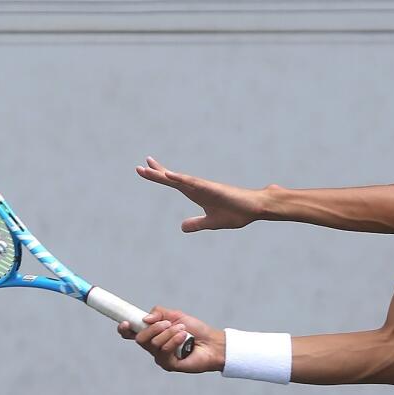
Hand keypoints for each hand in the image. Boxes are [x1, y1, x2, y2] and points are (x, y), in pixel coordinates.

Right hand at [117, 307, 224, 373]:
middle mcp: (153, 347)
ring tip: (183, 330)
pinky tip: (184, 337)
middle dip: (154, 328)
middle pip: (140, 339)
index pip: (132, 334)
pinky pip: (164, 351)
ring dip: (169, 333)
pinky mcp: (169, 365)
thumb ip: (158, 313)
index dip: (124, 329)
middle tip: (168, 324)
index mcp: (152, 334)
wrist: (212, 342)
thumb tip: (144, 319)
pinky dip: (174, 340)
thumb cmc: (195, 329)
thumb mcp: (176, 315)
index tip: (125, 323)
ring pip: (153, 344)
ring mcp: (160, 357)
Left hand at [136, 157, 267, 231]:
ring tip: (149, 168)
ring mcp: (204, 186)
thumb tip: (182, 227)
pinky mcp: (212, 188)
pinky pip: (194, 183)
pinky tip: (170, 176)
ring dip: (164, 174)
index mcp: (196, 194)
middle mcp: (197, 187)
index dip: (159, 177)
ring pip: (179, 179)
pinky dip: (181, 179)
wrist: (254, 208)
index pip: (173, 183)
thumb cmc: (236, 212)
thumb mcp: (211, 222)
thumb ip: (196, 223)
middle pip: (172, 178)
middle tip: (139, 167)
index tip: (144, 170)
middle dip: (156, 173)